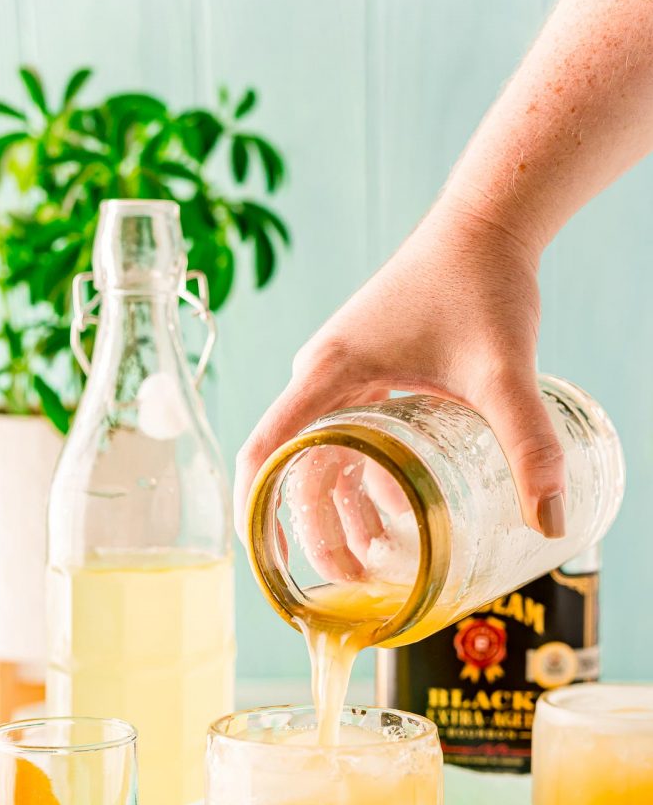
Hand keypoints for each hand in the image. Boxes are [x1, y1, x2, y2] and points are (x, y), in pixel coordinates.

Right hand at [234, 196, 565, 560]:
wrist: (486, 225)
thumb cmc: (481, 284)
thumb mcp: (503, 370)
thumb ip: (528, 442)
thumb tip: (548, 521)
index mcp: (329, 375)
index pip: (267, 453)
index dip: (256, 512)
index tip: (268, 565)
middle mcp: (322, 378)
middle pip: (296, 468)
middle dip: (316, 530)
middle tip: (352, 578)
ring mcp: (341, 376)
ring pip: (324, 458)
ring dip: (343, 510)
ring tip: (376, 558)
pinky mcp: (366, 375)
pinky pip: (350, 438)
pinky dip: (367, 478)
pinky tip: (399, 510)